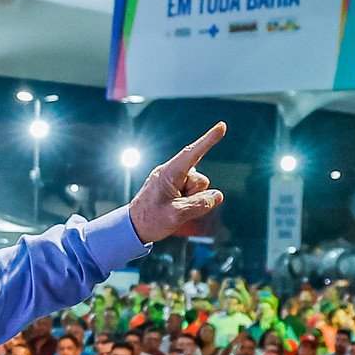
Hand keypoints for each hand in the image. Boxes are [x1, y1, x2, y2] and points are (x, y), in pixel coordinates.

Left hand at [128, 124, 226, 243]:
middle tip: (176, 208)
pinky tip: (177, 206)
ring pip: (198, 187)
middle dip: (196, 195)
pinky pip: (191, 191)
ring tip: (172, 209)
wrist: (133, 227)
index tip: (221, 126)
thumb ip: (200, 205)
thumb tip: (217, 195)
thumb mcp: (177, 215)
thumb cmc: (150, 220)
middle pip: (200, 179)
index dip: (209, 140)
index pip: (192, 153)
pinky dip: (189, 199)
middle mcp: (170, 172)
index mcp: (169, 174)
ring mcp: (172, 179)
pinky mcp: (172, 186)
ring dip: (191, 199)